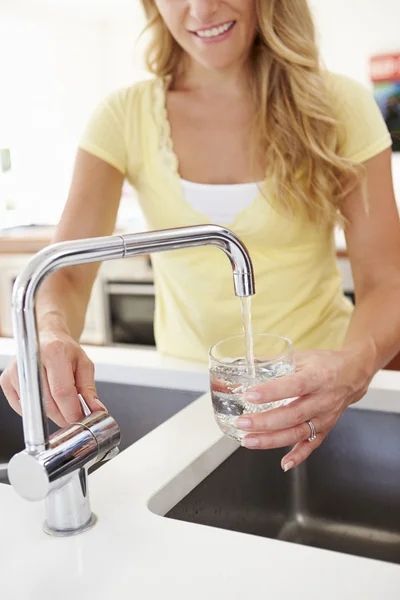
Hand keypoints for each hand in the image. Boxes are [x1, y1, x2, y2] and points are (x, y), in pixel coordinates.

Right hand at [0, 330, 106, 426]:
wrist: (46, 337)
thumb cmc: (65, 350)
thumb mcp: (84, 364)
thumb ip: (89, 389)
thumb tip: (96, 410)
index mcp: (55, 352)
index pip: (62, 391)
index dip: (71, 411)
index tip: (80, 420)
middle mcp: (31, 359)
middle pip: (47, 403)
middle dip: (62, 416)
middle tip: (72, 417)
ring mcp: (16, 370)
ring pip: (34, 408)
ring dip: (50, 414)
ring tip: (60, 404)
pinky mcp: (6, 380)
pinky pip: (22, 408)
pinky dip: (36, 410)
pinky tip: (44, 399)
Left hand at [235, 348, 372, 470]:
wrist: (354, 375)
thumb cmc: (325, 364)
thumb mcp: (302, 356)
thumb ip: (275, 361)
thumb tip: (246, 362)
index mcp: (317, 377)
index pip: (294, 385)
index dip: (272, 392)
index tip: (250, 395)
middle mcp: (323, 399)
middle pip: (293, 414)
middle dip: (265, 422)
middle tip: (242, 422)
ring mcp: (325, 417)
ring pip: (298, 432)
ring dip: (272, 440)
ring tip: (249, 441)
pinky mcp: (326, 428)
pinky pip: (312, 445)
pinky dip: (298, 456)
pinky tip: (284, 463)